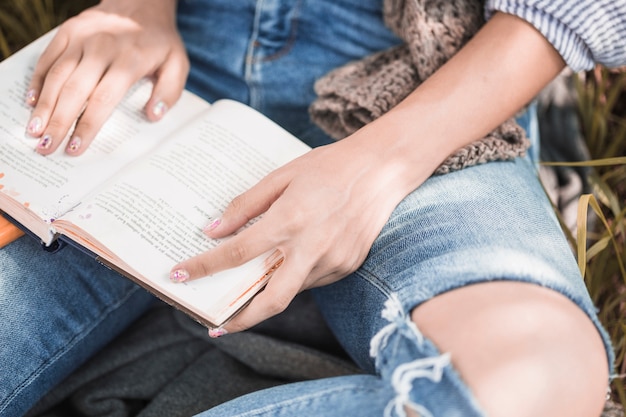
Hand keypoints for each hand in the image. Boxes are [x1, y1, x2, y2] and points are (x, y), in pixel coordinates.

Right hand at [25, 0, 188, 155]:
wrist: (141, 3)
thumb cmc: (159, 41)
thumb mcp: (177, 64)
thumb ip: (169, 92)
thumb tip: (153, 116)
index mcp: (128, 61)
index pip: (102, 100)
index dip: (87, 126)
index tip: (76, 148)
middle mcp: (101, 49)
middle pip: (74, 92)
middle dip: (58, 123)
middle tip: (46, 147)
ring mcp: (81, 39)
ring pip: (56, 76)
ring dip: (43, 106)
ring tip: (34, 131)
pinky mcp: (67, 32)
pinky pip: (47, 58)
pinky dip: (37, 80)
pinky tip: (32, 101)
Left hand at [169, 130, 424, 334]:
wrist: (383, 170)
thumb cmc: (329, 166)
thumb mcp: (282, 175)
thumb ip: (246, 204)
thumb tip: (214, 230)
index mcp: (291, 219)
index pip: (238, 253)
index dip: (205, 266)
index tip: (180, 274)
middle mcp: (312, 247)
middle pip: (270, 300)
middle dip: (240, 319)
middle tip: (216, 325)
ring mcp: (333, 261)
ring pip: (292, 291)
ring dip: (268, 293)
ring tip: (248, 290)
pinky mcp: (347, 266)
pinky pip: (313, 280)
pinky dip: (294, 277)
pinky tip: (290, 262)